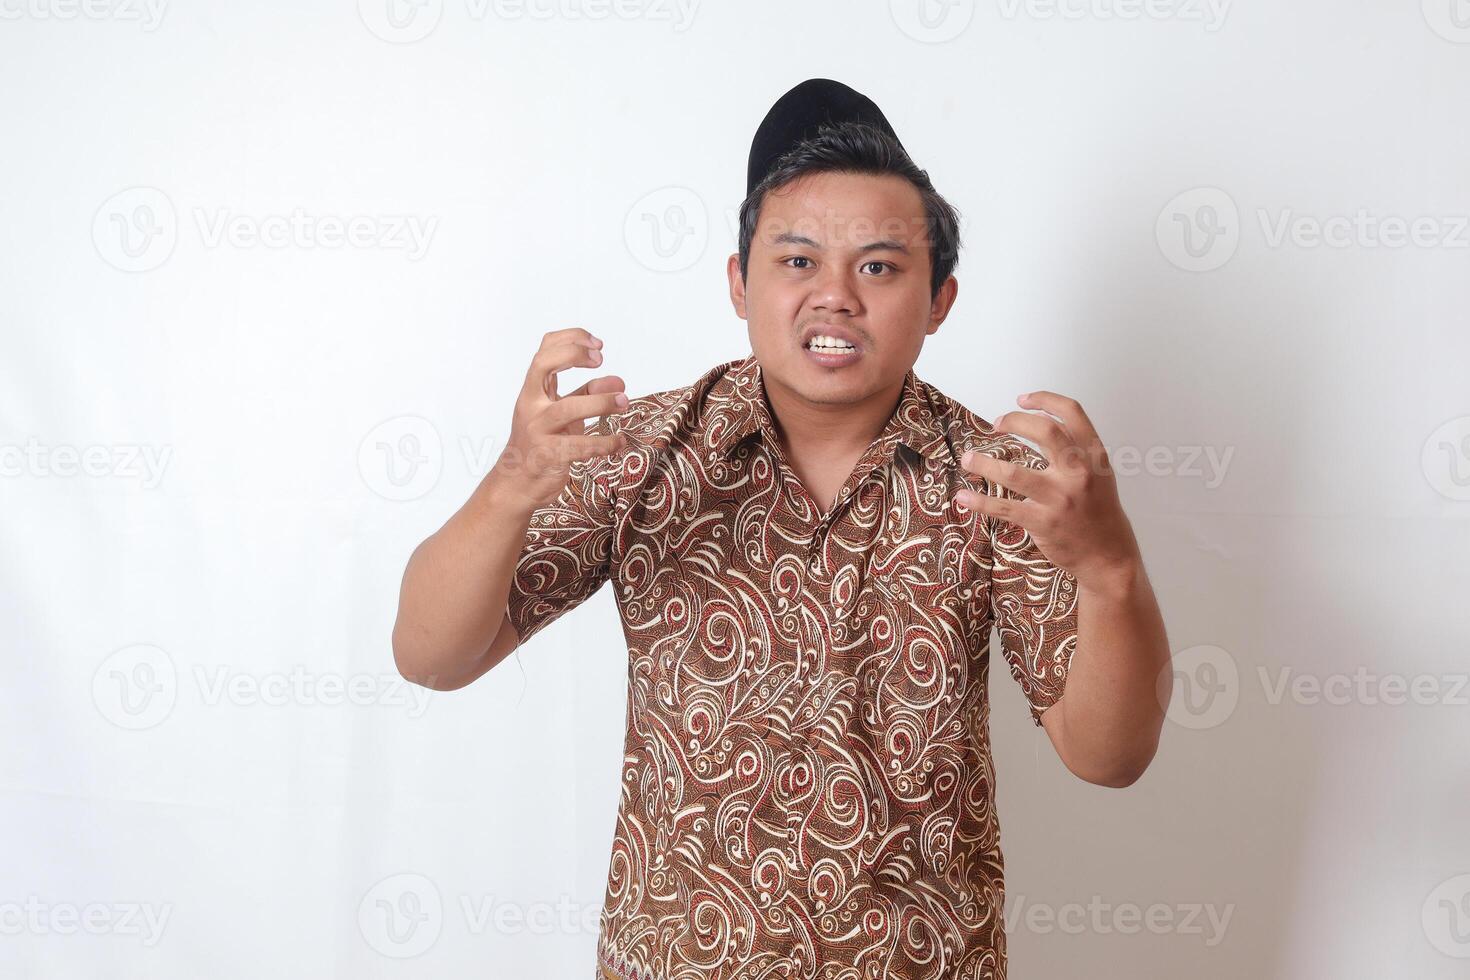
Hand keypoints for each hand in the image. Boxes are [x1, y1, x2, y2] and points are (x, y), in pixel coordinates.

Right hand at [492, 328, 628, 509]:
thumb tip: (618, 382)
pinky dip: (604, 443)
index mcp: (533, 391)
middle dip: (573, 355)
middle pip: (543, 366)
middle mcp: (531, 406)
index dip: (570, 339)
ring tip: (623, 402)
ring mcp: (537, 430)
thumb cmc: (542, 443)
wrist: (518, 483)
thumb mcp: (565, 414)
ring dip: (600, 403)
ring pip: (567, 409)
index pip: (544, 350)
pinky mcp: (547, 456)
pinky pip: (579, 447)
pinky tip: (619, 442)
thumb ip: (588, 395)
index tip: (597, 345)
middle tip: (601, 361)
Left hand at [956, 391, 1140, 592]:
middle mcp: (1079, 473)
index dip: (1044, 399)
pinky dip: (979, 502)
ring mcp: (1060, 498)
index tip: (1022, 399)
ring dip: (984, 463)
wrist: (1109, 557)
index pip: (1072, 413)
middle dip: (1015, 422)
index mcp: (1094, 456)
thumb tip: (1036, 427)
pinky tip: (964, 497)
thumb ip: (1072, 451)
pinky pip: (1004, 508)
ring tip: (968, 458)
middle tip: (997, 424)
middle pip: (1045, 432)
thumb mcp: (1097, 474)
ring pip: (1014, 472)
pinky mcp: (1043, 522)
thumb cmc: (1099, 511)